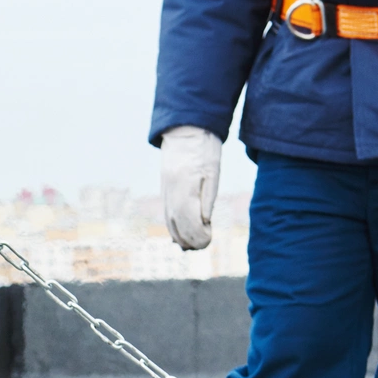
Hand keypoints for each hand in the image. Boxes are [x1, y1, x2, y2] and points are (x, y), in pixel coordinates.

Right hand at [160, 126, 221, 249]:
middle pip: (177, 226)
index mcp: (184, 188)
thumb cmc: (204, 149)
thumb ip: (208, 198)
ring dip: (180, 238)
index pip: (189, 221)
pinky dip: (174, 228)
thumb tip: (204, 222)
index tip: (209, 239)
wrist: (185, 131)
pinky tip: (180, 236)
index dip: (198, 235)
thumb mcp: (212, 171)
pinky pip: (167, 215)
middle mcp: (171, 193)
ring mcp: (165, 193)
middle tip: (203, 246)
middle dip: (190, 240)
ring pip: (169, 222)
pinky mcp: (165, 191)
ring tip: (193, 246)